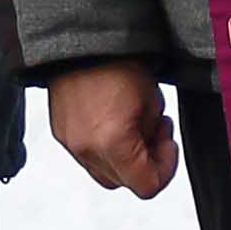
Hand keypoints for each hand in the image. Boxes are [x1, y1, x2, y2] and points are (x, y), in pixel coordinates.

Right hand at [47, 61, 175, 195]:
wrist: (81, 44)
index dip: (165, 168)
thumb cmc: (117, 64)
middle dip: (146, 162)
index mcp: (113, 144)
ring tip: (133, 124)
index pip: (147, 186)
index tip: (168, 144)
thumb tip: (154, 147)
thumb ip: (155, 134)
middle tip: (154, 132)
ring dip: (125, 158)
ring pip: (106, 173)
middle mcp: (87, 150)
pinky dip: (106, 148)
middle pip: (125, 182)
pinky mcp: (62, 134)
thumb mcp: (152, 101)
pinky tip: (114, 121)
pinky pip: (89, 156)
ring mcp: (71, 144)